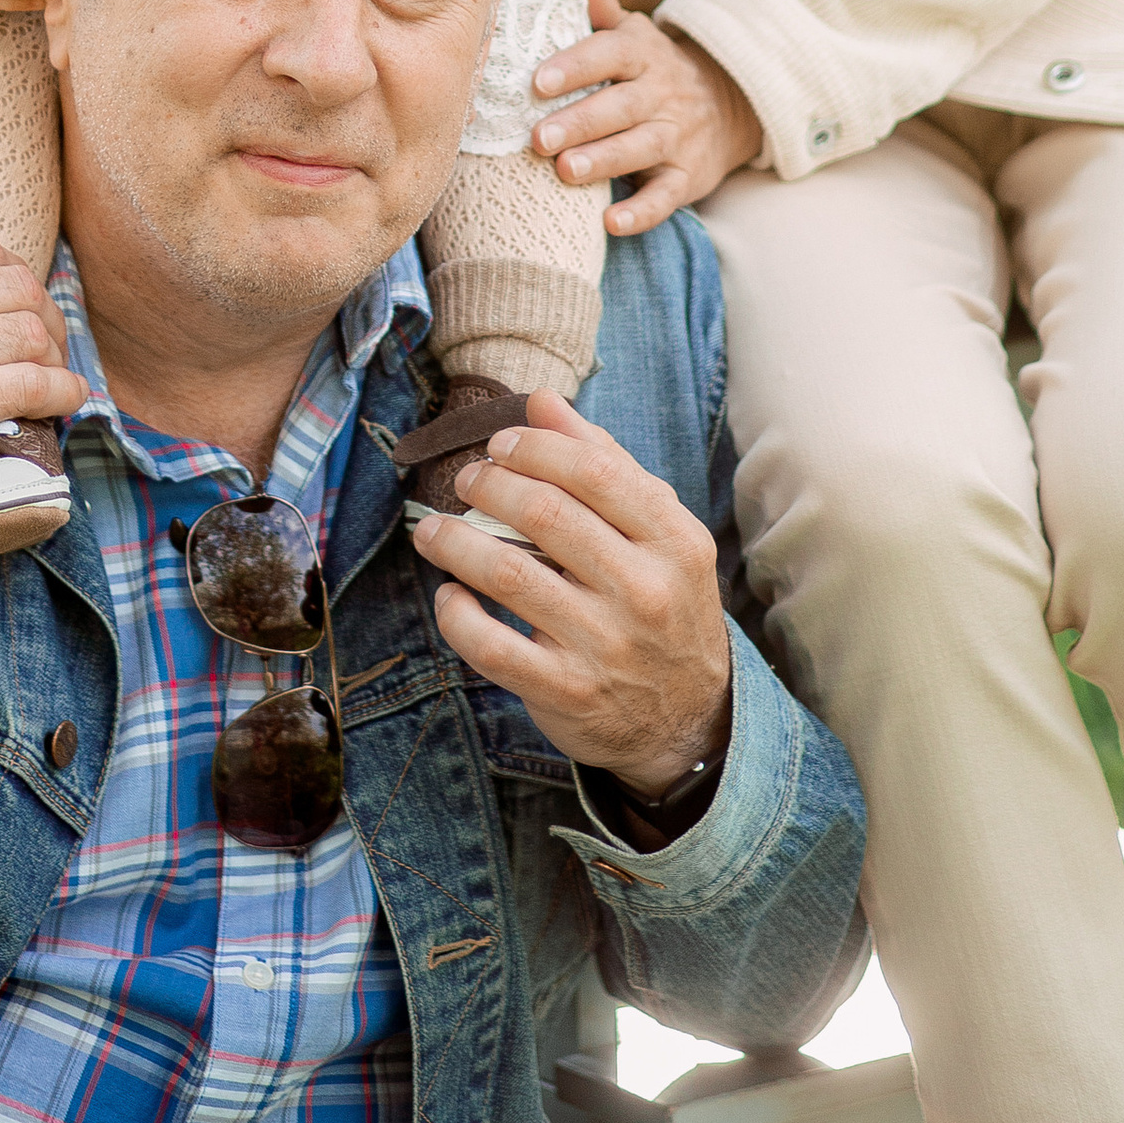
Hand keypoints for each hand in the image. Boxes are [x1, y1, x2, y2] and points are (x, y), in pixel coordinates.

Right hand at [0, 227, 84, 555]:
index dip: (16, 279)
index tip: (21, 307)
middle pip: (19, 286)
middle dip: (46, 316)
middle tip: (50, 348)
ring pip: (33, 330)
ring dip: (58, 356)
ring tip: (58, 379)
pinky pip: (33, 385)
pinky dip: (64, 391)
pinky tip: (69, 403)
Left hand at [410, 393, 732, 803]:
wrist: (689, 721)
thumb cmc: (662, 605)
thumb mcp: (659, 535)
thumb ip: (606, 463)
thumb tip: (543, 402)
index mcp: (673, 541)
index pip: (595, 471)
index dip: (535, 447)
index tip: (500, 444)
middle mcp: (644, 591)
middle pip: (544, 513)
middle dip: (490, 484)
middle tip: (467, 479)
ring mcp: (604, 645)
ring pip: (508, 574)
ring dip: (455, 541)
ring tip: (434, 530)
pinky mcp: (566, 691)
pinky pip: (490, 645)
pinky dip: (456, 614)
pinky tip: (450, 595)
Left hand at [531, 0, 761, 232]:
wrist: (728, 104)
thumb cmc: (654, 69)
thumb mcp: (633, 34)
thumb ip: (601, 12)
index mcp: (642, 55)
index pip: (608, 54)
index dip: (574, 66)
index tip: (536, 81)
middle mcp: (662, 94)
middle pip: (620, 106)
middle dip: (580, 122)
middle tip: (537, 138)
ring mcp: (677, 136)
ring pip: (642, 148)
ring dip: (604, 161)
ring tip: (564, 172)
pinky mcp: (688, 177)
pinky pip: (667, 196)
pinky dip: (642, 212)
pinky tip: (612, 223)